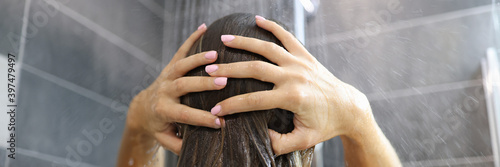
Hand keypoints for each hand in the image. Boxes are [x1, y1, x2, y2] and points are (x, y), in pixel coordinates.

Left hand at [126, 23, 223, 154]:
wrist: (142, 108)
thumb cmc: (159, 125)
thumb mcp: (166, 138)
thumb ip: (179, 144)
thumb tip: (198, 147)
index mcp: (163, 110)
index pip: (184, 115)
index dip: (202, 119)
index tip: (221, 122)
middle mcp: (164, 91)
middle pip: (183, 86)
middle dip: (202, 84)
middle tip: (223, 82)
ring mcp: (166, 76)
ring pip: (181, 65)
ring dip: (198, 59)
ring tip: (216, 54)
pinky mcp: (170, 66)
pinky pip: (180, 50)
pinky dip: (191, 38)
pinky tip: (204, 28)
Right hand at [207, 16, 374, 154]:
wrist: (348, 107)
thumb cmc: (325, 125)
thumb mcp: (303, 140)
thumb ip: (279, 143)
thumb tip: (258, 136)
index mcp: (292, 97)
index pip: (254, 101)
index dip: (232, 106)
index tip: (215, 110)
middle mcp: (294, 76)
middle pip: (255, 69)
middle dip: (229, 71)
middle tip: (209, 70)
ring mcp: (300, 63)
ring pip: (267, 48)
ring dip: (244, 43)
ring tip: (223, 40)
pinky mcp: (305, 55)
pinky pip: (287, 37)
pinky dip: (272, 26)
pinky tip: (256, 19)